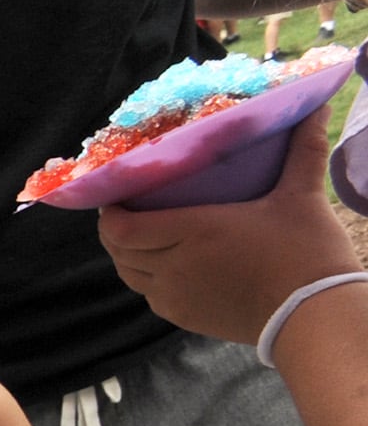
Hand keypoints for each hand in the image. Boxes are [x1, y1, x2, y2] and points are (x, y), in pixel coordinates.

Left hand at [99, 102, 359, 344]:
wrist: (312, 315)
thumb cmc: (307, 253)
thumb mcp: (302, 196)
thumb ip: (303, 149)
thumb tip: (317, 106)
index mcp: (194, 231)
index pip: (122, 228)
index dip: (108, 213)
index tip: (113, 195)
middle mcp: (173, 266)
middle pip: (118, 250)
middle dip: (114, 229)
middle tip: (126, 209)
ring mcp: (173, 296)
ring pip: (129, 274)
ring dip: (127, 254)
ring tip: (139, 234)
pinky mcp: (181, 318)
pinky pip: (148, 294)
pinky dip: (145, 277)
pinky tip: (162, 263)